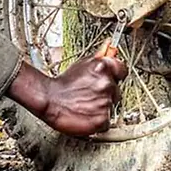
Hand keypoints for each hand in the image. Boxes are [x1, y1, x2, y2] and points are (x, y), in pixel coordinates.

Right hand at [6, 58, 126, 135]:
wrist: (48, 99)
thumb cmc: (63, 83)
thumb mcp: (81, 65)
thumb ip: (99, 59)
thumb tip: (110, 49)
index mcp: (102, 67)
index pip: (122, 69)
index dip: (115, 75)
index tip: (110, 79)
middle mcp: (106, 84)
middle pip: (116, 90)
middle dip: (106, 93)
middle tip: (90, 94)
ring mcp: (105, 102)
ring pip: (111, 106)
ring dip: (101, 107)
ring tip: (85, 104)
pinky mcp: (103, 119)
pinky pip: (107, 121)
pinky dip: (98, 121)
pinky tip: (87, 115)